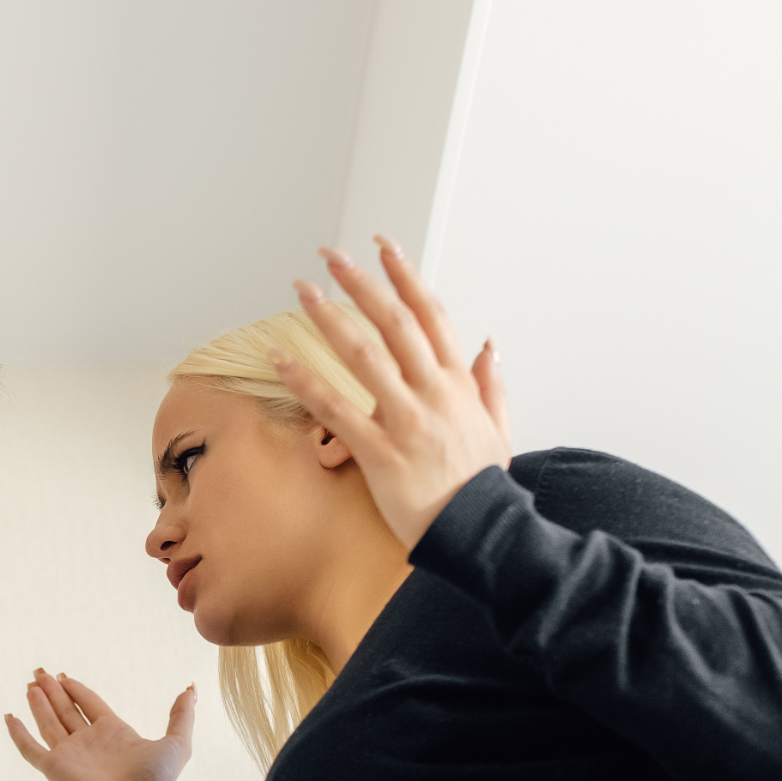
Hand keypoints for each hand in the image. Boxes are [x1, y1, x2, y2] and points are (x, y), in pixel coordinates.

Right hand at [4, 669, 194, 780]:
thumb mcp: (177, 743)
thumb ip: (182, 716)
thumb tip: (190, 689)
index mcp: (112, 733)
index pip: (89, 704)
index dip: (76, 689)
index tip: (63, 676)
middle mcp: (88, 742)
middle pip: (66, 709)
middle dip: (52, 690)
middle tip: (39, 672)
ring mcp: (69, 755)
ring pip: (48, 722)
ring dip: (38, 703)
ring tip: (29, 684)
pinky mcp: (53, 768)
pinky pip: (31, 748)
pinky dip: (19, 733)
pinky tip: (10, 717)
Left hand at [278, 236, 511, 550]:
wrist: (483, 534)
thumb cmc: (482, 485)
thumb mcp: (499, 427)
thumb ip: (491, 383)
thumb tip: (488, 344)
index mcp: (459, 383)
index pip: (430, 315)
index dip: (405, 276)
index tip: (383, 246)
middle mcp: (433, 393)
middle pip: (394, 323)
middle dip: (361, 283)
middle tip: (330, 256)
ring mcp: (406, 421)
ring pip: (364, 356)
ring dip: (330, 318)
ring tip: (303, 291)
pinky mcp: (381, 453)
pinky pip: (337, 409)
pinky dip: (307, 382)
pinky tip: (282, 360)